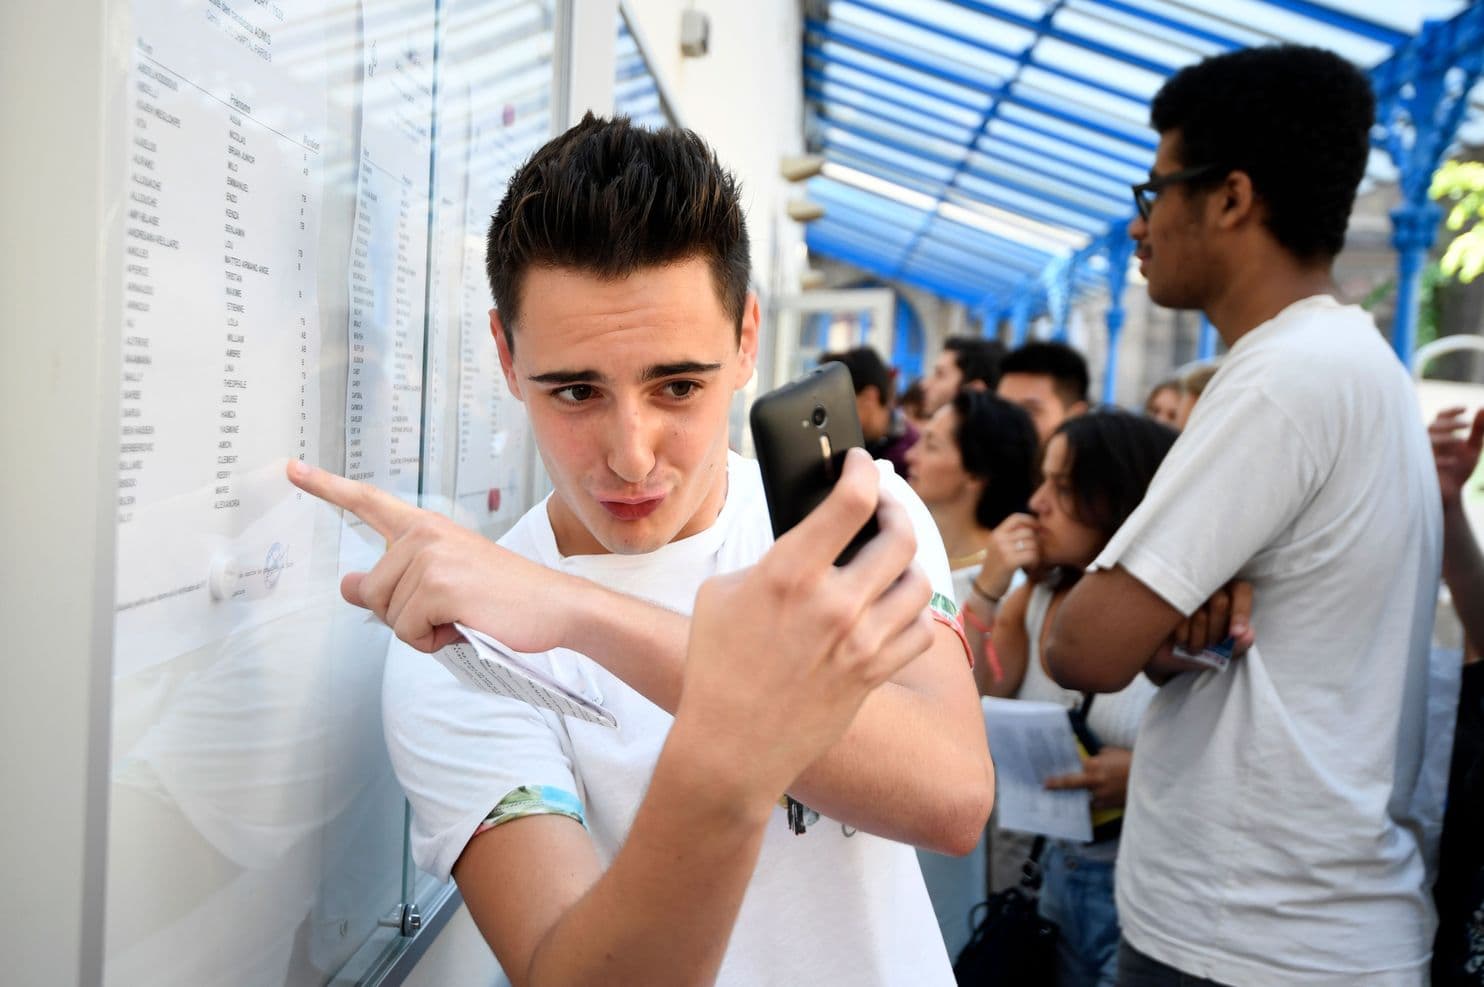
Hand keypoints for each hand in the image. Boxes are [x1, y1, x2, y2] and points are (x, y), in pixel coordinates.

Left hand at [286, 460, 577, 653]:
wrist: (556, 607)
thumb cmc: (503, 599)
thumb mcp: (442, 584)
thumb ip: (393, 582)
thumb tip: (347, 584)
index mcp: (426, 528)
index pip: (368, 502)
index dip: (326, 487)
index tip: (292, 469)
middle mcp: (423, 535)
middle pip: (372, 591)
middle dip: (404, 615)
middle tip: (453, 610)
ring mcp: (429, 558)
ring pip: (390, 614)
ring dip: (422, 630)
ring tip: (464, 616)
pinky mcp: (438, 586)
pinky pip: (408, 631)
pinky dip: (433, 641)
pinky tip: (465, 626)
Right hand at [680, 448, 934, 804]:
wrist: (731, 747)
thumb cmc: (716, 667)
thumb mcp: (722, 593)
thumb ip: (771, 559)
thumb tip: (810, 540)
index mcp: (789, 573)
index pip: (851, 500)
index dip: (862, 469)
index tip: (860, 461)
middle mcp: (834, 604)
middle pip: (899, 535)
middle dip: (896, 509)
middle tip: (884, 505)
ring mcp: (861, 642)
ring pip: (918, 583)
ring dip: (907, 563)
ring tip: (891, 559)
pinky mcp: (874, 674)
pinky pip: (920, 630)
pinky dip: (912, 612)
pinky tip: (895, 606)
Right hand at [979, 513, 1040, 598]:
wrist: (986, 587)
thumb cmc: (997, 567)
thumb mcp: (999, 547)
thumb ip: (1011, 537)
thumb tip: (1034, 527)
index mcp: (996, 533)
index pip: (1016, 518)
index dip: (1030, 521)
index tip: (1038, 529)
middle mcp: (998, 539)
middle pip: (1028, 532)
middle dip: (1037, 542)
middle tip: (1037, 552)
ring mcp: (1003, 550)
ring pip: (1032, 544)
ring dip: (1037, 554)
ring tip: (1032, 561)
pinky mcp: (1009, 562)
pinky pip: (1032, 556)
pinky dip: (1035, 562)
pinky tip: (1031, 567)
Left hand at [1044, 746, 1131, 810]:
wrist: (1150, 779)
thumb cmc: (1132, 761)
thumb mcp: (1113, 752)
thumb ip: (1099, 756)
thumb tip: (1091, 759)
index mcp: (1094, 765)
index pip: (1071, 770)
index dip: (1058, 775)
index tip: (1046, 779)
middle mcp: (1095, 782)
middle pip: (1071, 784)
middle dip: (1058, 785)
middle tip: (1046, 786)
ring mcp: (1102, 795)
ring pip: (1084, 796)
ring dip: (1080, 794)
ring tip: (1071, 794)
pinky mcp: (1109, 805)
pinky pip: (1096, 804)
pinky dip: (1095, 800)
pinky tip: (1094, 798)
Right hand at [1146, 579, 1254, 683]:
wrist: (1167, 655)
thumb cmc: (1199, 648)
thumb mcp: (1223, 653)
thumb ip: (1239, 645)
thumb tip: (1247, 634)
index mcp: (1227, 592)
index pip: (1241, 590)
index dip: (1241, 612)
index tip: (1236, 634)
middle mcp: (1206, 585)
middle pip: (1220, 602)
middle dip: (1217, 631)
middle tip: (1212, 645)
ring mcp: (1183, 590)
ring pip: (1200, 613)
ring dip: (1200, 638)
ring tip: (1196, 648)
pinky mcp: (1165, 600)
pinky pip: (1179, 618)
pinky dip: (1184, 637)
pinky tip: (1182, 643)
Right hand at [1430, 407, 1483, 510]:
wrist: (1451, 492)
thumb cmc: (1460, 467)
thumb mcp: (1473, 448)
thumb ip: (1479, 430)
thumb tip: (1483, 409)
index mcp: (1440, 434)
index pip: (1441, 416)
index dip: (1451, 411)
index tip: (1465, 409)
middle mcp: (1429, 442)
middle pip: (1433, 426)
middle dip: (1449, 424)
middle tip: (1467, 425)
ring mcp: (1424, 455)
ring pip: (1427, 440)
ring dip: (1444, 438)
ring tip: (1461, 440)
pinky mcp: (1422, 470)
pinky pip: (1427, 462)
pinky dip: (1440, 460)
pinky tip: (1453, 461)